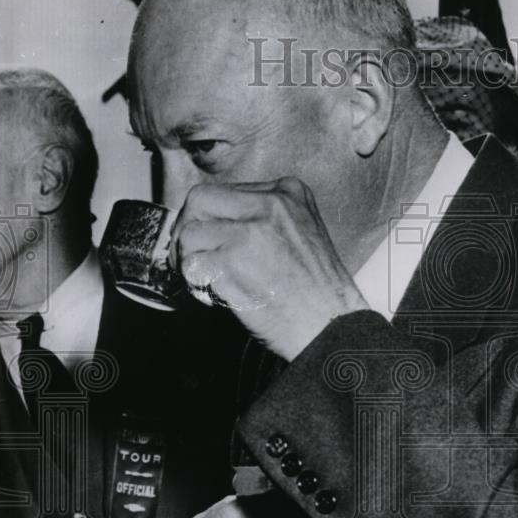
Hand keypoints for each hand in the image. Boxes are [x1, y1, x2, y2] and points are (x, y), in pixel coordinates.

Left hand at [170, 178, 368, 360]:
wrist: (331, 326)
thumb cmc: (316, 292)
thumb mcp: (300, 233)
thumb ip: (261, 220)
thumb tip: (211, 222)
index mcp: (287, 192)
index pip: (223, 191)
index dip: (206, 218)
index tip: (206, 240)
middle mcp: (270, 204)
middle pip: (200, 201)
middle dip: (185, 230)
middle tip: (188, 257)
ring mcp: (251, 232)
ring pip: (189, 234)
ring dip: (188, 260)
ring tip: (205, 280)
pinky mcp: (234, 261)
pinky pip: (192, 264)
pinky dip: (195, 282)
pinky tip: (214, 294)